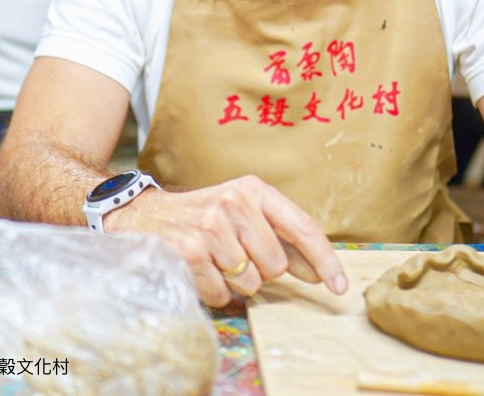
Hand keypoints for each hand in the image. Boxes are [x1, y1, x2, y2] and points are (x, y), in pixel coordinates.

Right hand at [104, 174, 347, 306]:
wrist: (144, 215)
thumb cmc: (202, 217)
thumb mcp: (243, 214)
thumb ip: (282, 241)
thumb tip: (318, 271)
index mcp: (254, 190)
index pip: (302, 227)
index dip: (325, 260)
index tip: (339, 286)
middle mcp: (235, 203)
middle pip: (277, 265)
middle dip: (260, 270)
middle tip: (234, 254)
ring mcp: (212, 227)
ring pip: (250, 282)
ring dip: (235, 281)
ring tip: (214, 259)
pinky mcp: (192, 251)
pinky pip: (223, 294)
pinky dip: (213, 291)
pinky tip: (199, 269)